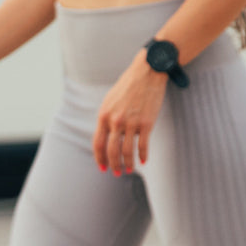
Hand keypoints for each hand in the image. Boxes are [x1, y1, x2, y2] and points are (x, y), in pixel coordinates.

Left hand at [92, 53, 167, 175]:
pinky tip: (143, 160)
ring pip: (127, 151)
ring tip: (129, 169)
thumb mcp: (110, 100)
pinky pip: (143, 145)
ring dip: (128, 164)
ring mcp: (131, 123)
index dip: (99, 158)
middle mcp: (115, 121)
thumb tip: (106, 136)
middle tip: (117, 173)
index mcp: (104, 115)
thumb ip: (106, 118)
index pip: (98, 144)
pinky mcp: (146, 123)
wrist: (148, 72)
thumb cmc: (129, 85)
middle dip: (114, 165)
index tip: (102, 167)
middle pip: (112, 151)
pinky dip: (143, 155)